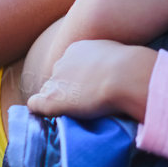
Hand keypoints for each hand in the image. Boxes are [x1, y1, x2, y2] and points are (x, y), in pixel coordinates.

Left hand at [27, 40, 156, 120]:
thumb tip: (121, 71)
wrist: (126, 76)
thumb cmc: (131, 68)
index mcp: (78, 49)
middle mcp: (63, 62)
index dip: (77, 80)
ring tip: (74, 112)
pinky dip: (40, 110)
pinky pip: (35, 104)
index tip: (89, 89)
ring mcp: (56, 80)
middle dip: (66, 89)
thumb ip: (110, 62)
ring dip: (58, 101)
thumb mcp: (119, 56)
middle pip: (57, 78)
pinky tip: (49, 117)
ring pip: (48, 91)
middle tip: (83, 101)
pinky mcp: (52, 99)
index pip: (70, 66)